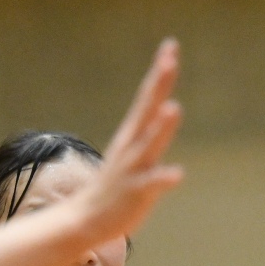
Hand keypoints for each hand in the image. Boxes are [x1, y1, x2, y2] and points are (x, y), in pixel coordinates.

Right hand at [63, 39, 183, 250]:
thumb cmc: (116, 186)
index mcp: (133, 135)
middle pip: (147, 110)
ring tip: (174, 107)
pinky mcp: (135, 193)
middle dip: (159, 85)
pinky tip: (178, 174)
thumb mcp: (136, 153)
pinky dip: (163, 178)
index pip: (149, 98)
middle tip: (169, 59)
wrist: (86, 220)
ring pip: (148, 144)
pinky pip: (151, 184)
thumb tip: (166, 107)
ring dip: (160, 127)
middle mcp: (132, 146)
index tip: (170, 45)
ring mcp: (132, 168)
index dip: (160, 73)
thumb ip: (152, 131)